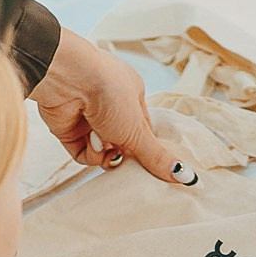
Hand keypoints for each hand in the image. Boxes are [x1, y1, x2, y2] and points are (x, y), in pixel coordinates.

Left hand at [29, 25, 196, 186]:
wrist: (69, 80)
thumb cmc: (110, 93)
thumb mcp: (138, 130)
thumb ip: (157, 156)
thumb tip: (187, 177)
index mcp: (132, 97)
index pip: (143, 132)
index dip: (147, 150)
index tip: (152, 168)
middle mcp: (110, 107)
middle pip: (122, 145)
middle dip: (124, 156)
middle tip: (127, 163)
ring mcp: (88, 119)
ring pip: (102, 153)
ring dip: (105, 155)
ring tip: (105, 146)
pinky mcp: (69, 130)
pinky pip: (82, 153)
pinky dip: (88, 153)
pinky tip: (90, 142)